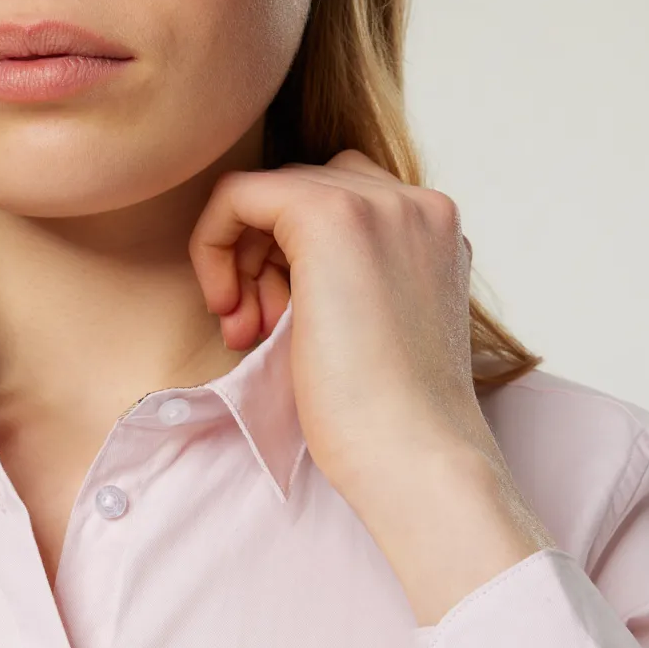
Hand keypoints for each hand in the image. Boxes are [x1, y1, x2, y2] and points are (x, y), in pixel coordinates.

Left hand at [188, 152, 553, 621]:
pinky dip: (215, 242)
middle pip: (305, 190)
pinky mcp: (331, 215)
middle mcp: (417, 205)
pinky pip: (239, 193)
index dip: (291, 258)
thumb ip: (345, 282)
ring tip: (244, 331)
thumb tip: (279, 267)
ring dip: (242, 257)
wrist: (414, 457)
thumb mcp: (370, 330)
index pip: (343, 204)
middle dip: (264, 258)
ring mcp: (380, 204)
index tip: (274, 322)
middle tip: (252, 330)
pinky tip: (226, 307)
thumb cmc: (386, 423)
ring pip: (272, 190)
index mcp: (434, 235)